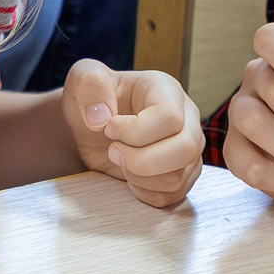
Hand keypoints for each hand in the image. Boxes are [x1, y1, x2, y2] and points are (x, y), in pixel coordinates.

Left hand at [62, 60, 200, 208]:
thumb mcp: (83, 79)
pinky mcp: (184, 174)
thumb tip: (101, 118)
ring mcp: (189, 149)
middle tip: (113, 151)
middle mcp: (187, 119)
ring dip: (139, 176)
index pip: (169, 117)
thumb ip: (90, 85)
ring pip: (178, 177)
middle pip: (185, 149)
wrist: (93, 128)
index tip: (109, 129)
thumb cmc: (93, 100)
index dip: (135, 131)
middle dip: (140, 159)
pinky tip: (129, 173)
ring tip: (120, 159)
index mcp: (166, 90)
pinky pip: (171, 195)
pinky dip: (143, 191)